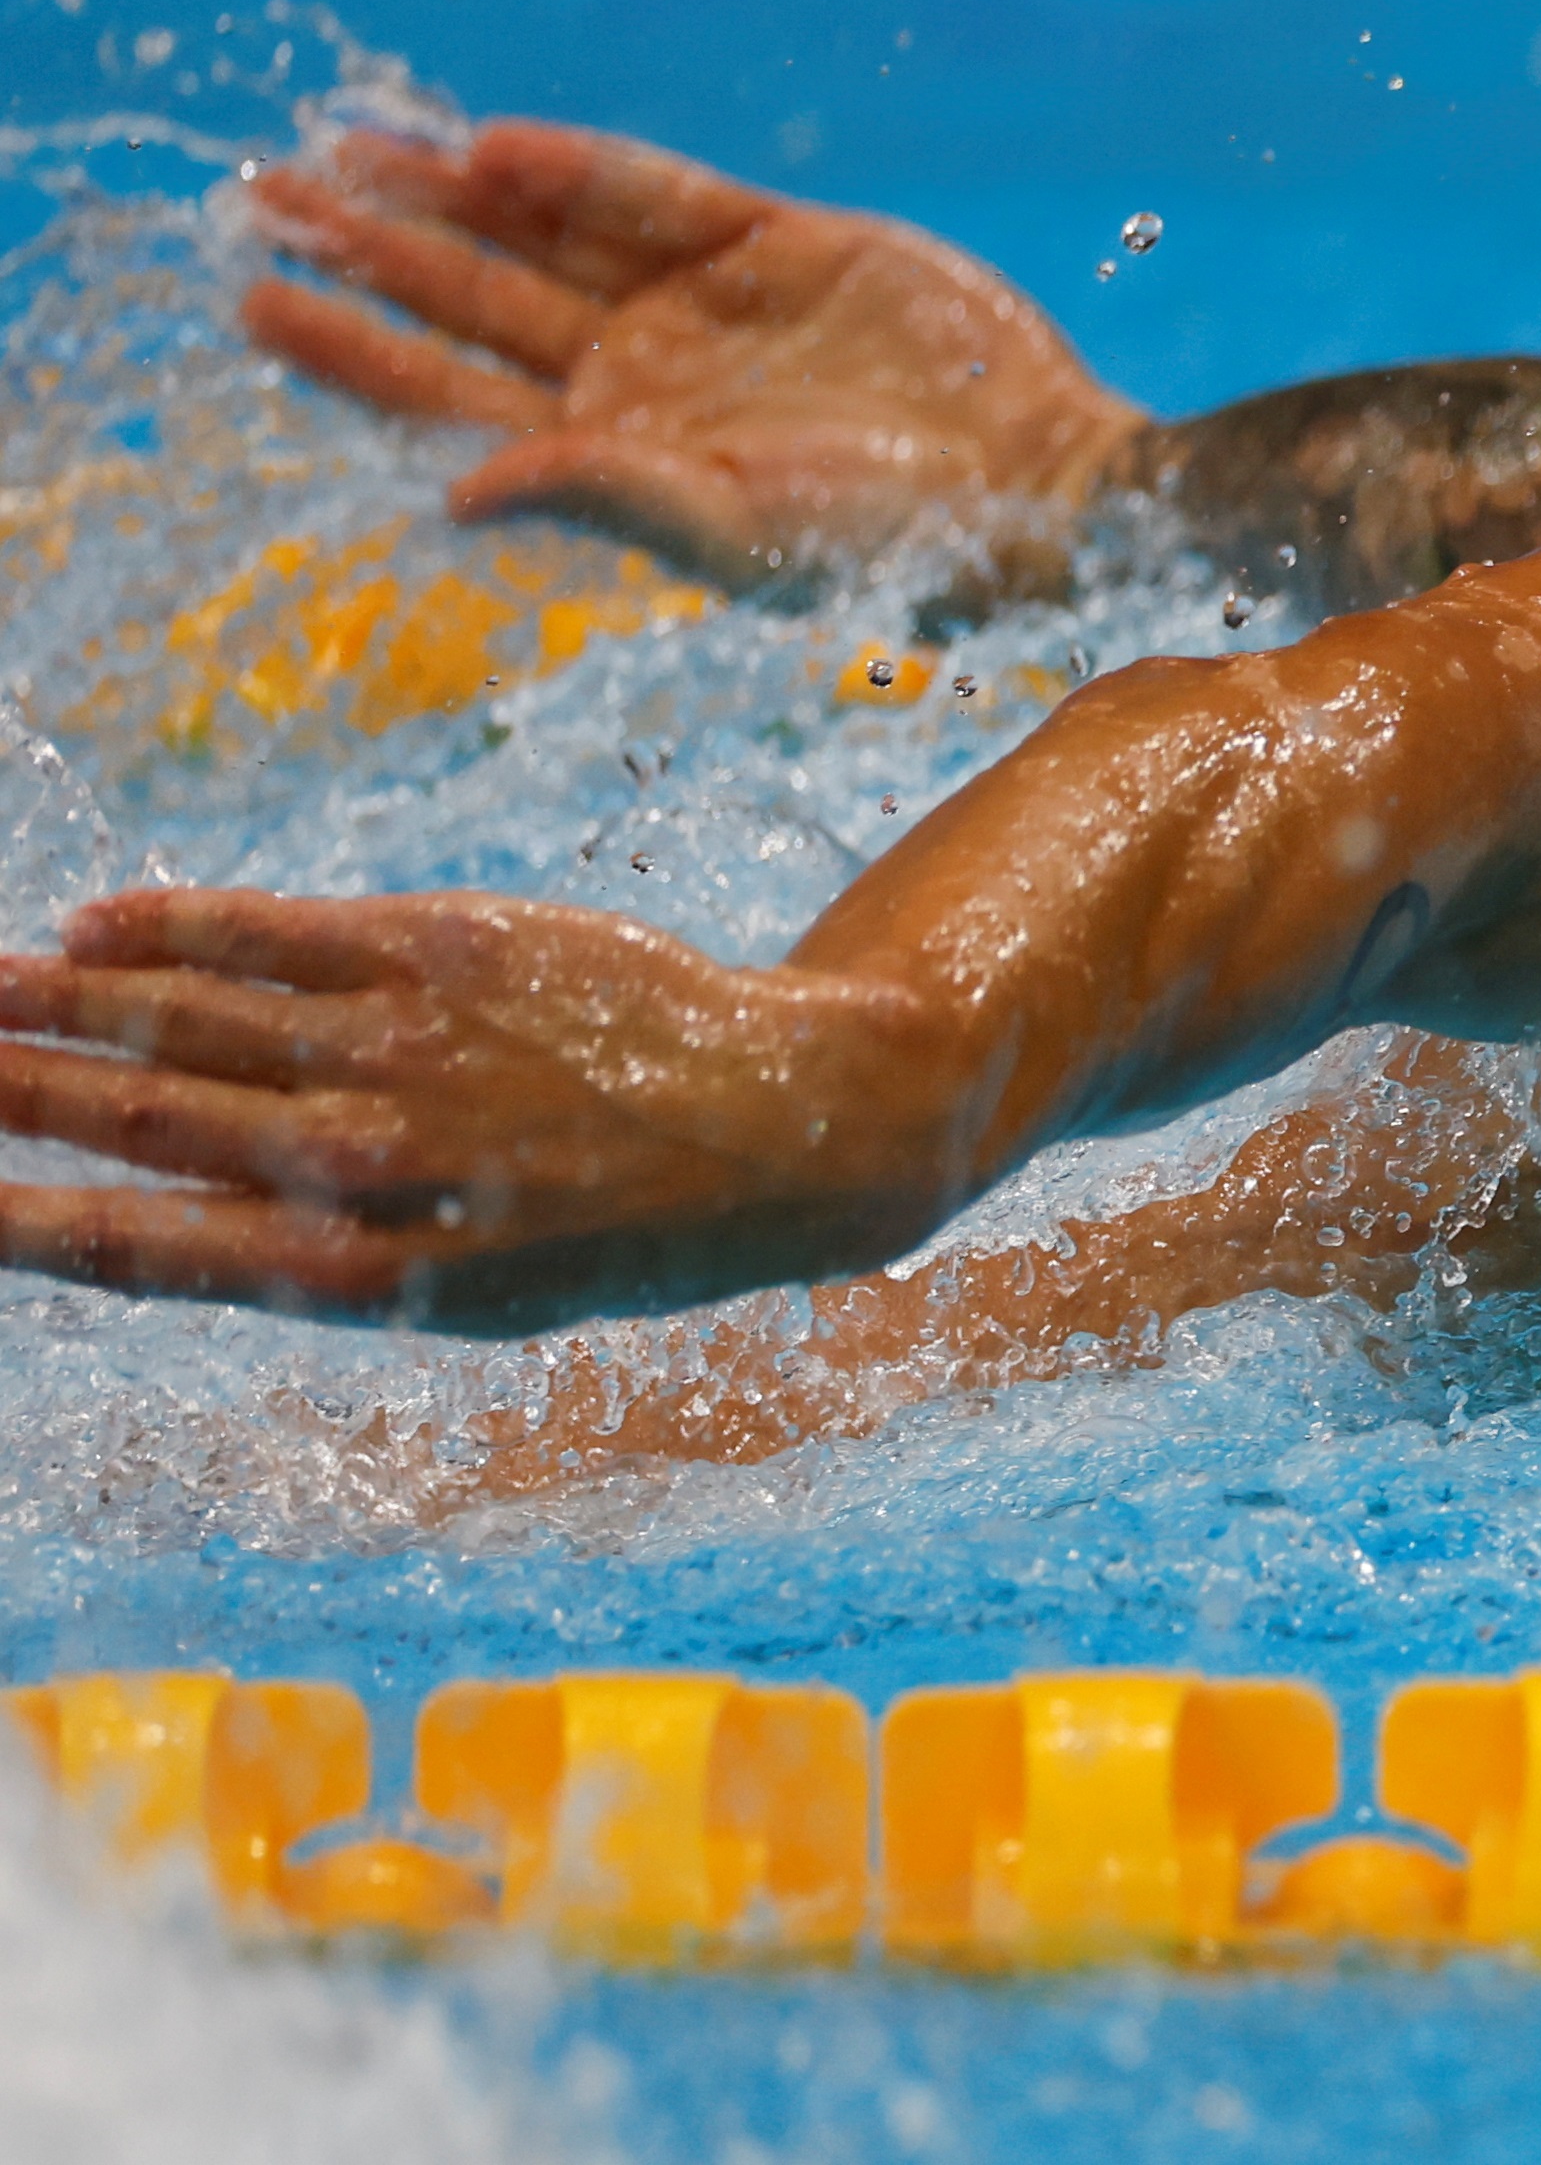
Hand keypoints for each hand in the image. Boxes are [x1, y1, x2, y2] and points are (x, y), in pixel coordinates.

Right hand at [0, 890, 978, 1333]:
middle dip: (10, 1095)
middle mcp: (371, 1164)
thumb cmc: (619, 1222)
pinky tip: (97, 921)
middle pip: (137, 1121)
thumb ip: (322, 1251)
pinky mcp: (451, 949)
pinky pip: (279, 931)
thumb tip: (166, 1224)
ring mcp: (406, 1049)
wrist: (793, 1130)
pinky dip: (178, 924)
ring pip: (185, 1017)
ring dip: (57, 1001)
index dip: (20, 1223)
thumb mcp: (471, 1289)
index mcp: (367, 1277)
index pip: (139, 1251)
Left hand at [240, 121, 1145, 586]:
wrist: (1042, 481)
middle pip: (471, 300)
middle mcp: (643, 374)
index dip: (350, 348)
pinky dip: (577, 165)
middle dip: (370, 246)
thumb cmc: (896, 540)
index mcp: (614, 454)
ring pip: (542, 232)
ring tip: (341, 142)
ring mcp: (707, 303)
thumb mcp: (736, 529)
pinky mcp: (781, 240)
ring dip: (443, 190)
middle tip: (262, 189)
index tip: (255, 299)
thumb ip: (599, 491)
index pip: (446, 394)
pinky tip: (491, 145)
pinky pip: (654, 190)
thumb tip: (453, 497)